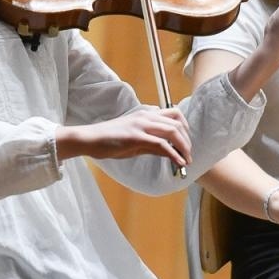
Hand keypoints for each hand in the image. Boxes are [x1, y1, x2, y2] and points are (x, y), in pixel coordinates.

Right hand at [57, 106, 191, 166]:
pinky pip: (162, 145)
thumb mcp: (135, 141)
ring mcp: (141, 125)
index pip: (174, 115)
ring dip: (184, 147)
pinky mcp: (136, 137)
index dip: (185, 129)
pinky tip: (179, 163)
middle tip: (188, 155)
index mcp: (146, 114)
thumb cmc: (109, 140)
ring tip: (186, 161)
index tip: (186, 143)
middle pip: (178, 123)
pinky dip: (174, 154)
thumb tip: (170, 152)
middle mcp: (146, 116)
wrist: (90, 139)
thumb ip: (153, 144)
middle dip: (187, 141)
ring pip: (173, 132)